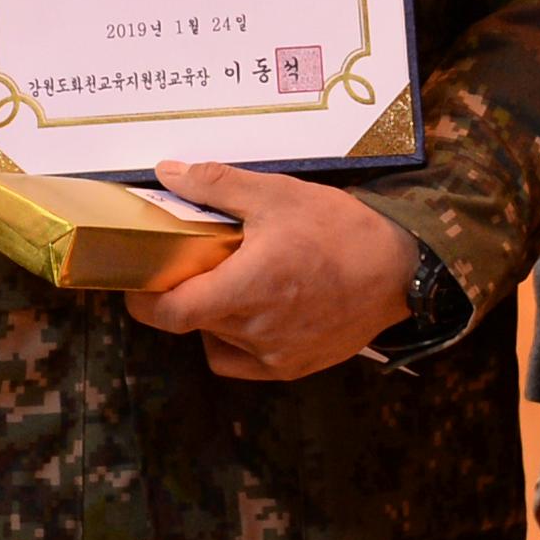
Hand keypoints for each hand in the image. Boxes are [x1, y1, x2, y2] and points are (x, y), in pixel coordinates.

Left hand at [122, 163, 410, 380]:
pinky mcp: (294, 367)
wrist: (401, 268)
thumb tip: (168, 172)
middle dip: (187, 292)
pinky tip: (255, 309)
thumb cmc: (340, 230)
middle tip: (195, 263)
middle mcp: (256, 331)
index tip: (138, 280)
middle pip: (194, 322)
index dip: (143, 300)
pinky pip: (245, 360)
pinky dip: (238, 338)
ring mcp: (275, 355)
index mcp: (246, 288)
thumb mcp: (276, 194)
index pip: (171, 313)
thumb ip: (216, 185)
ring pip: (218, 341)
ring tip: (235, 281)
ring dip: (214, 314)